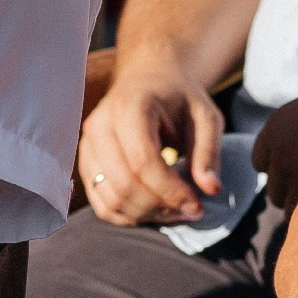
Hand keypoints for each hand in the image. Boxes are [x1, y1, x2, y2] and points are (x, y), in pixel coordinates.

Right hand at [77, 63, 223, 225]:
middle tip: (191, 210)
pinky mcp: (86, 163)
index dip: (171, 191)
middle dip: (161, 207)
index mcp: (129, 107)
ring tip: (174, 210)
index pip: (142, 161)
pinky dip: (128, 216)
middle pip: (124, 184)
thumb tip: (211, 189)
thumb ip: (209, 151)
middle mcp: (100, 125)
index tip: (198, 205)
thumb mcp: (205, 117)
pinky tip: (154, 209)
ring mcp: (88, 145)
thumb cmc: (179, 99)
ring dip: (147, 214)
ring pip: (111, 198)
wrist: (148, 81)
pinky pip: (101, 203)